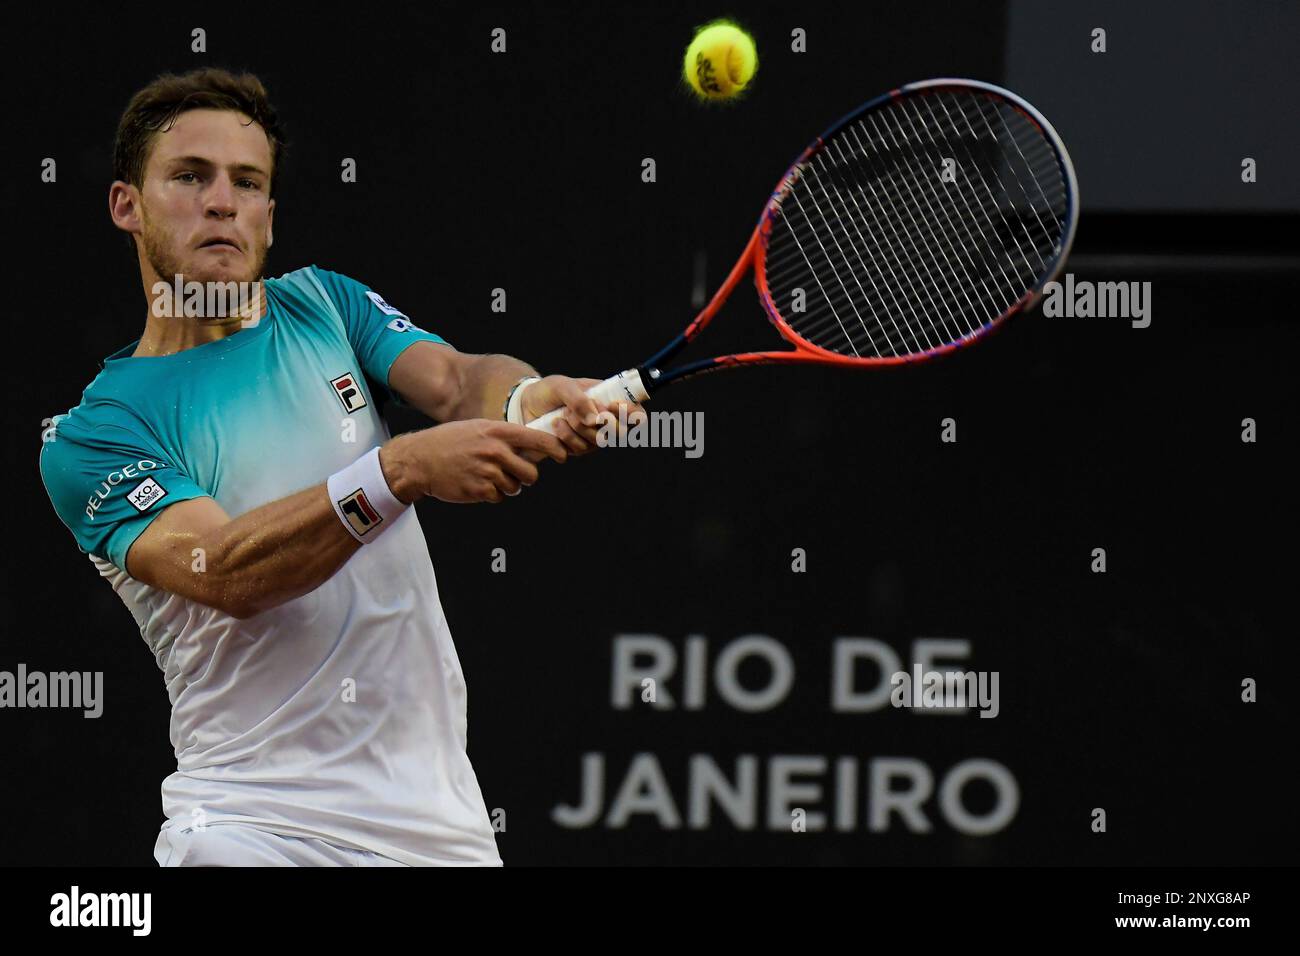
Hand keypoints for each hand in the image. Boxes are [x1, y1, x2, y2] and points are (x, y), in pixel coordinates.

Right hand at [382, 419, 566, 503]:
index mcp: (497, 432)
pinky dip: (492, 494)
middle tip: (511, 473)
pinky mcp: (479, 490)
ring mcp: (487, 471)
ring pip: (515, 488)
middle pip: (531, 473)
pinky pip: (499, 497)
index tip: (563, 455)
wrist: (420, 459)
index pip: (537, 440)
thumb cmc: (451, 442)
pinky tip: (476, 483)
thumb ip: (505, 436)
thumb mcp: (478, 428)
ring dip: (505, 486)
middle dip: (524, 477)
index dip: (555, 449)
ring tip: (485, 475)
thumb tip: (533, 448)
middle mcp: (495, 450)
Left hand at [520, 375, 647, 454]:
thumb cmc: (549, 391)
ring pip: (598, 442)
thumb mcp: (562, 386)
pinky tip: (556, 425)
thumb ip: (579, 399)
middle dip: (600, 422)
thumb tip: (595, 420)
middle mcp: (605, 420)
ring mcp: (593, 436)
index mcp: (609, 399)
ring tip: (562, 414)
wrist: (525, 406)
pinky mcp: (578, 448)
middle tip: (580, 410)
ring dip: (578, 428)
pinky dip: (566, 437)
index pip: (636, 412)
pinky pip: (580, 449)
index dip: (631, 413)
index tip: (611, 406)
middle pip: (620, 432)